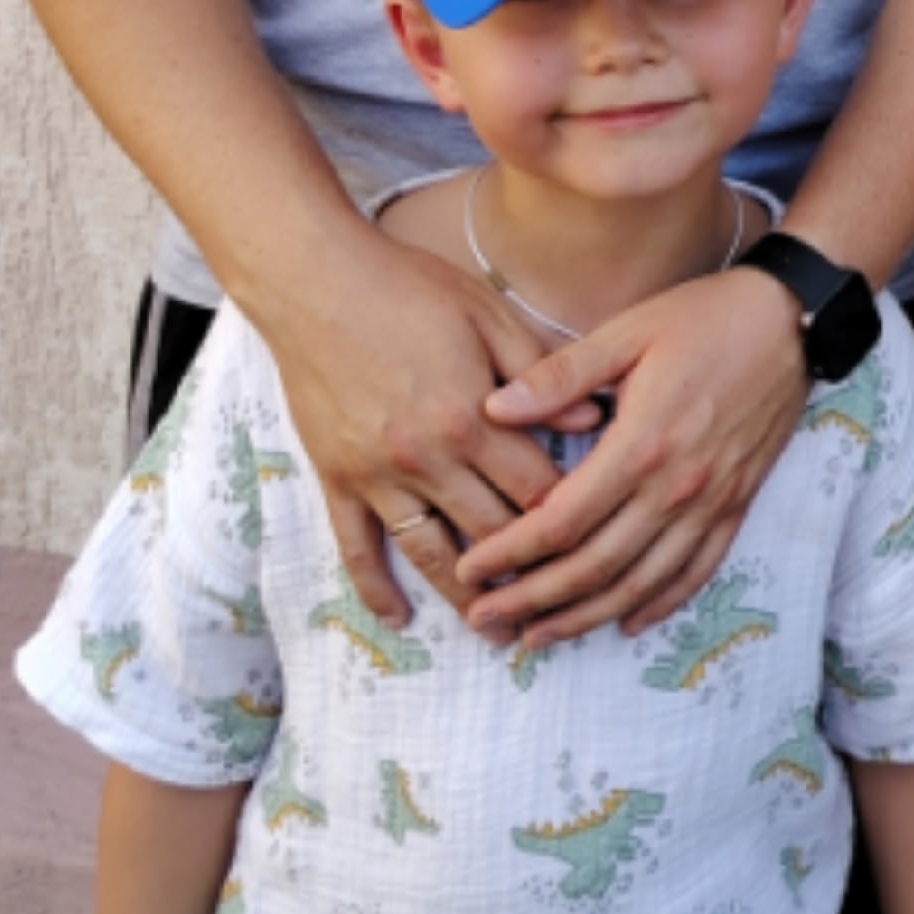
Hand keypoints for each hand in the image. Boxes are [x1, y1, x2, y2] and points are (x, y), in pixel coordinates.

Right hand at [267, 234, 563, 625]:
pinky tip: (398, 616)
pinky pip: (357, 547)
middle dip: (530, 571)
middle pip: (490, 531)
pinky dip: (376, 587)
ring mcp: (376, 476)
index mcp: (471, 418)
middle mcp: (425, 459)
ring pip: (430, 553)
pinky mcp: (335, 479)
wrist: (316, 282)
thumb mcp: (490, 315)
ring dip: (464, 597)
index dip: (569, 517)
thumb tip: (594, 422)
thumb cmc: (412, 288)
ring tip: (496, 631)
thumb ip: (542, 372)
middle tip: (562, 606)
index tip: (597, 539)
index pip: (535, 488)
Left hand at [458, 267, 808, 644]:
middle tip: (486, 617)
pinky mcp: (738, 504)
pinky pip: (696, 572)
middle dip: (533, 599)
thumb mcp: (628, 332)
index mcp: (641, 443)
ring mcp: (712, 501)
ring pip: (641, 584)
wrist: (791, 319)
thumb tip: (493, 410)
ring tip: (539, 635)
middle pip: (594, 567)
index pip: (562, 521)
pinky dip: (659, 605)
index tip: (470, 568)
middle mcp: (677, 486)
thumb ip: (561, 375)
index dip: (511, 553)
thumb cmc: (705, 317)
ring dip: (585, 617)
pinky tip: (626, 622)